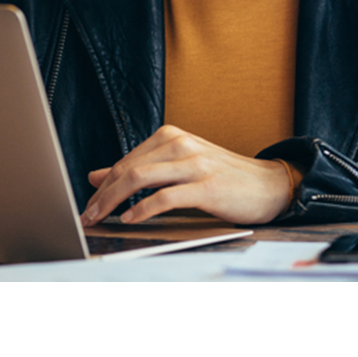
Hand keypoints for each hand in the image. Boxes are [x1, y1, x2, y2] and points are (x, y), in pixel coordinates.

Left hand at [81, 125, 293, 226]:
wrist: (269, 185)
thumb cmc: (222, 178)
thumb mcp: (176, 168)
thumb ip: (139, 170)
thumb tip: (96, 176)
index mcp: (170, 137)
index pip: (125, 161)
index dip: (102, 186)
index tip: (87, 206)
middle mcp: (180, 144)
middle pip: (128, 169)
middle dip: (102, 196)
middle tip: (87, 216)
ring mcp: (194, 164)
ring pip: (140, 179)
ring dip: (114, 202)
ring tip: (101, 219)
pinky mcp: (207, 186)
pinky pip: (165, 197)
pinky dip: (142, 209)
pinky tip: (130, 219)